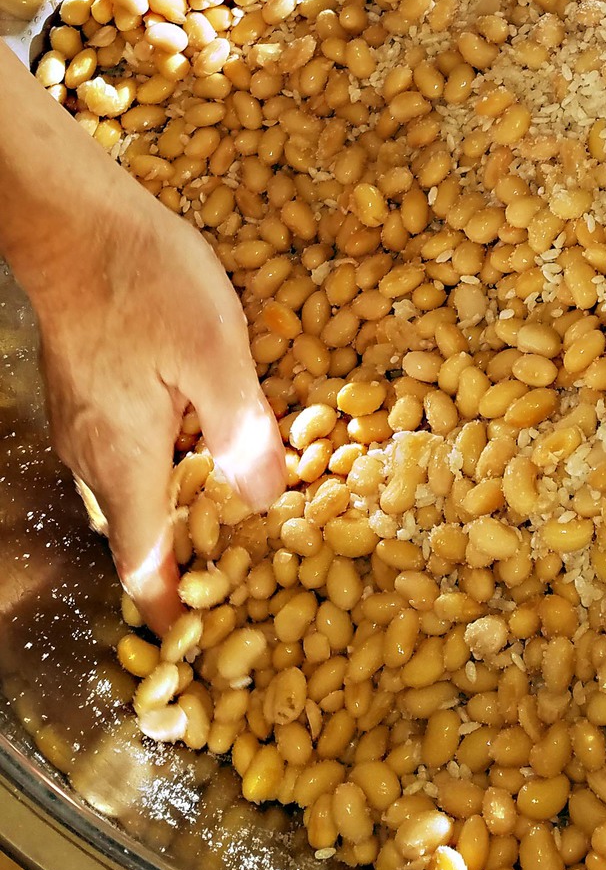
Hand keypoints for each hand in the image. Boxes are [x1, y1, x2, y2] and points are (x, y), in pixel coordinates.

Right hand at [26, 172, 285, 632]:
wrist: (74, 220)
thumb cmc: (145, 281)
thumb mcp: (214, 354)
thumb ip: (243, 433)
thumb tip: (266, 502)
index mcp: (126, 458)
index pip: (143, 564)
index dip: (173, 611)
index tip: (200, 649)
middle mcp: (95, 455)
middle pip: (137, 537)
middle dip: (181, 571)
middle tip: (237, 597)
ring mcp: (86, 424)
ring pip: (132, 496)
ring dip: (174, 524)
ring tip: (229, 540)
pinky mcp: (91, 394)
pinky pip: (127, 457)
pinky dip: (165, 477)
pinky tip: (204, 460)